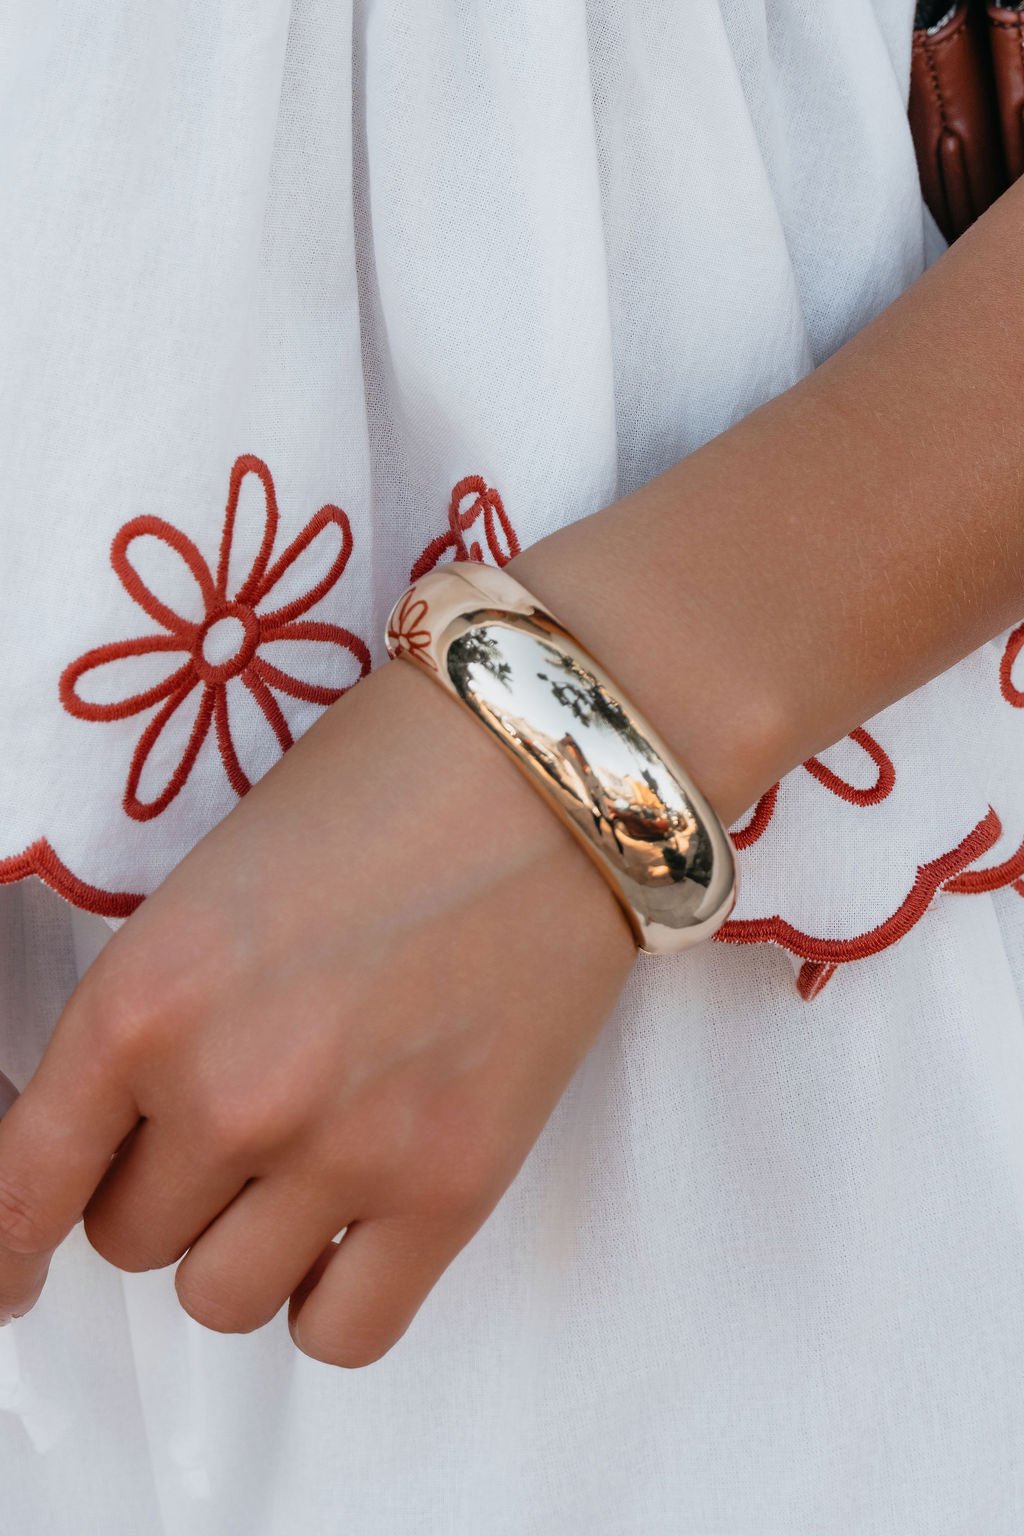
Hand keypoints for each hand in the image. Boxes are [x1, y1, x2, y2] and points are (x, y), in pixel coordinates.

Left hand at [0, 657, 635, 1363]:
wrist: (549, 764)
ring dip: (242, 1243)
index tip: (15, 1270)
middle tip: (228, 1116)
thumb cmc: (382, 792)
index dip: (7, 1243)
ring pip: (223, 1299)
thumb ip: (146, 1024)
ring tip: (300, 1160)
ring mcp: (348, 1149)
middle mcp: (230, 1092)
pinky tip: (355, 1220)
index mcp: (144, 998)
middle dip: (164, 1186)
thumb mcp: (210, 891)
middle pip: (130, 1239)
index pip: (26, 1186)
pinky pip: (343, 1334)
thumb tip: (107, 1138)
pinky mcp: (455, 1185)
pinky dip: (330, 1295)